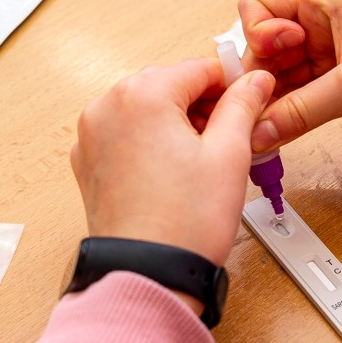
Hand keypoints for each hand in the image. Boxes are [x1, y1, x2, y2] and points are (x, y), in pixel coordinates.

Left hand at [70, 59, 274, 266]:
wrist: (148, 274)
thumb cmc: (184, 223)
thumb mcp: (229, 154)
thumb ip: (242, 105)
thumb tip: (253, 81)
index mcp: (141, 96)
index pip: (197, 68)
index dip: (230, 84)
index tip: (249, 101)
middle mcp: (106, 108)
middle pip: (168, 86)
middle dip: (201, 105)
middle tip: (232, 137)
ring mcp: (91, 137)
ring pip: (146, 110)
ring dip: (176, 123)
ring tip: (204, 160)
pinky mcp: (88, 163)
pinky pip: (126, 136)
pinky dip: (151, 143)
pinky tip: (175, 172)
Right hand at [238, 0, 341, 151]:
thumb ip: (302, 110)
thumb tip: (256, 133)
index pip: (260, 6)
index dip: (255, 38)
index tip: (267, 70)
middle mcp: (323, 21)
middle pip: (264, 45)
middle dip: (257, 79)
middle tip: (253, 116)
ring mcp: (330, 52)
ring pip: (279, 74)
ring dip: (270, 102)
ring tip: (261, 135)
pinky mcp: (340, 81)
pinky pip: (299, 94)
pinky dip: (287, 113)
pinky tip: (278, 136)